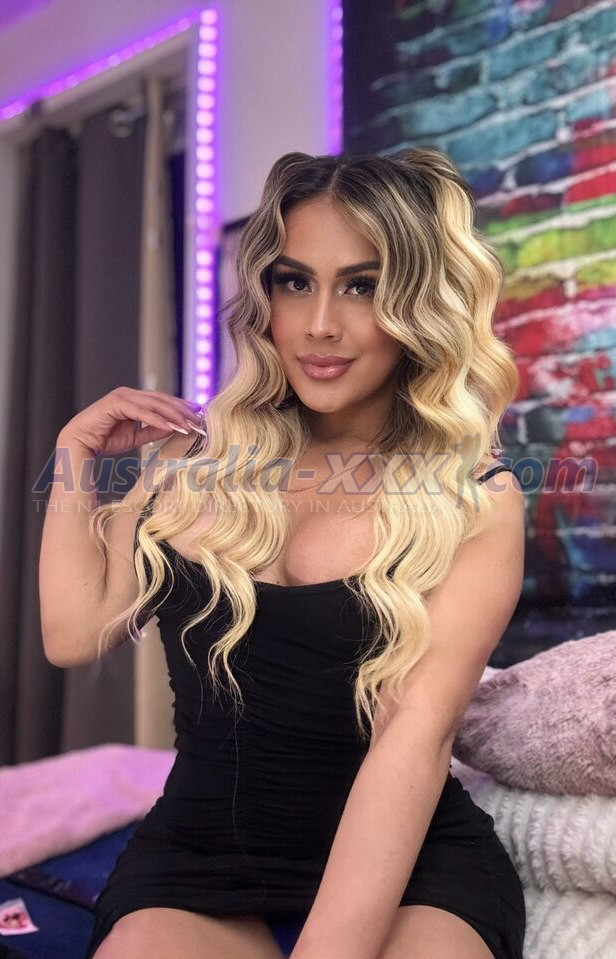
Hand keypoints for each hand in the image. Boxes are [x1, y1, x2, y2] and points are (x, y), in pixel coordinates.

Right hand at [56, 386, 204, 455]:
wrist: (79, 444)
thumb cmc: (105, 440)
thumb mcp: (137, 437)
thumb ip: (155, 430)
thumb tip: (176, 428)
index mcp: (135, 399)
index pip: (164, 401)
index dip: (182, 409)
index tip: (199, 418)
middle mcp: (129, 394)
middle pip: (163, 400)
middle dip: (182, 411)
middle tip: (200, 422)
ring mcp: (122, 396)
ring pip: (154, 404)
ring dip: (173, 415)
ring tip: (189, 426)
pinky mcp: (115, 403)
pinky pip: (141, 412)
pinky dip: (157, 419)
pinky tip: (171, 427)